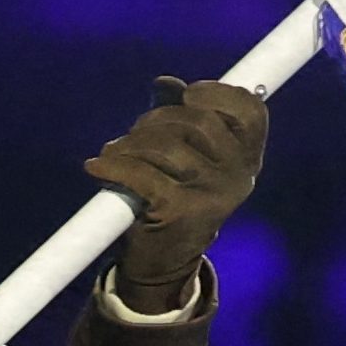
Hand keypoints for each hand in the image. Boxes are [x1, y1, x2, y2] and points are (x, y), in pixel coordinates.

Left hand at [84, 77, 267, 311]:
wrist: (164, 263)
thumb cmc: (174, 198)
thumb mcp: (187, 157)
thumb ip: (180, 115)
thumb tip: (165, 82)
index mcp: (248, 159)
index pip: (249, 110)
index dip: (216, 93)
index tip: (185, 94)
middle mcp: (238, 176)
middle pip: (197, 121)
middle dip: (156, 118)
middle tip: (133, 133)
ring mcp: (211, 195)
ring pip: (166, 145)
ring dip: (130, 143)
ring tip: (112, 153)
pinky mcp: (179, 211)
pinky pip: (140, 174)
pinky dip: (112, 166)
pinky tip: (96, 167)